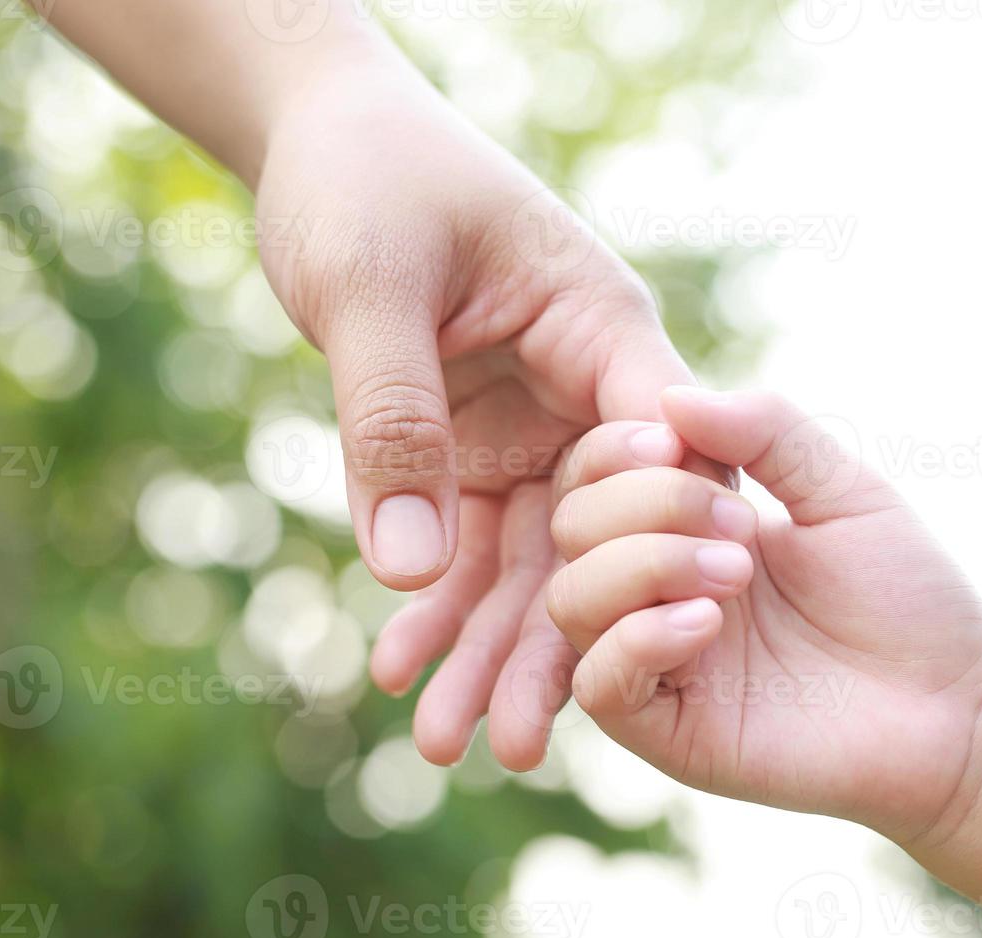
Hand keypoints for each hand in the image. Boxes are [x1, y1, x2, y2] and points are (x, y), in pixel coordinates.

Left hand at [254, 50, 694, 768]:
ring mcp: (530, 425)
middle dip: (553, 639)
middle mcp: (580, 390)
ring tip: (445, 742)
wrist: (320, 148)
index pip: (661, 449)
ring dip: (485, 647)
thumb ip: (397, 421)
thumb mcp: (370, 290)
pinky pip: (460, 538)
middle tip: (520, 746)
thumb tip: (417, 571)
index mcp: (599, 328)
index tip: (645, 651)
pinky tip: (401, 666)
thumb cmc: (365, 183)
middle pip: (591, 532)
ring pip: (526, 554)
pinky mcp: (473, 447)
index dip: (658, 549)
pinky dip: (432, 601)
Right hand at [546, 387, 981, 842]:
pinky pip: (600, 683)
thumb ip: (768, 433)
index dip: (619, 449)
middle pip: (573, 526)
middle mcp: (655, 591)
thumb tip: (673, 399)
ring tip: (735, 573)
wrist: (955, 710)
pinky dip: (639, 640)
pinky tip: (708, 623)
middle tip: (742, 527)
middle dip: (647, 504)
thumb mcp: (844, 490)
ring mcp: (656, 660)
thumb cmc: (906, 598)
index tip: (683, 444)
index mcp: (685, 527)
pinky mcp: (667, 731)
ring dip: (643, 565)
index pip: (594, 474)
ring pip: (571, 600)